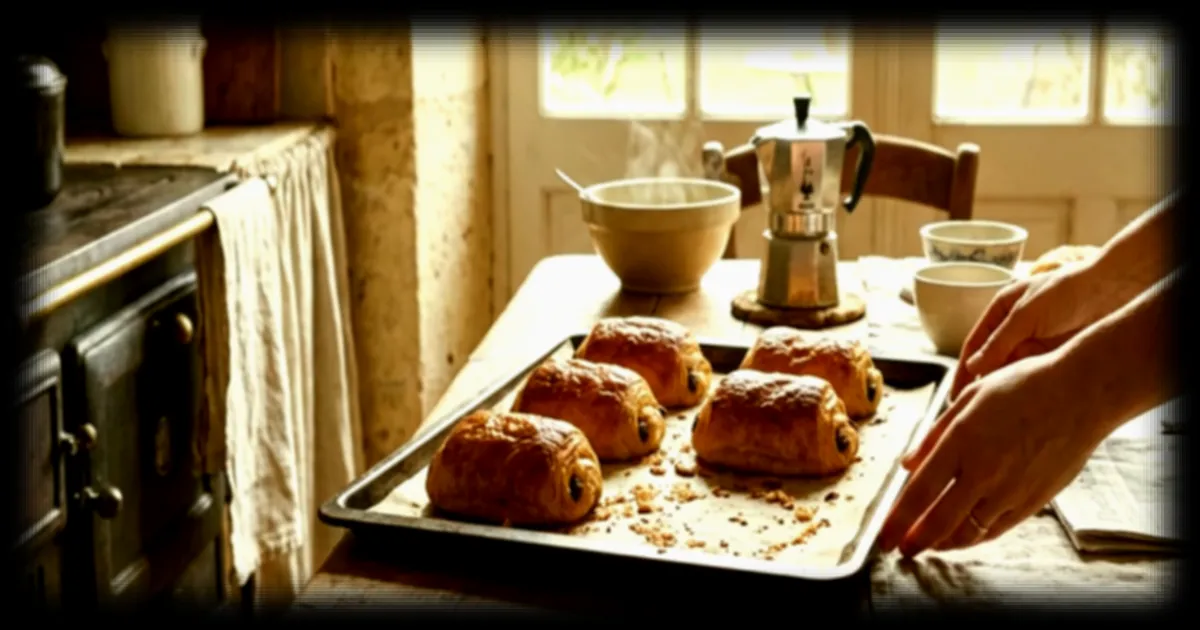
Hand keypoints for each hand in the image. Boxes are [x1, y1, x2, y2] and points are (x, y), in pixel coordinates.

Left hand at [878, 350, 1107, 556]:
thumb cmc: (1023, 387)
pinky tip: (963, 536)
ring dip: (944, 542)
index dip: (897, 522)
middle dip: (915, 542)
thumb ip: (935, 436)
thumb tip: (908, 464)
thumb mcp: (969, 398)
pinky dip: (975, 538)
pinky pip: (997, 529)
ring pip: (969, 531)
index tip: (883, 537)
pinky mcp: (1034, 500)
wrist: (1081, 395)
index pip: (918, 494)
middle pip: (939, 522)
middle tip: (901, 550)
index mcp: (961, 443)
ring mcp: (1010, 490)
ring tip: (929, 544)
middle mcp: (984, 472)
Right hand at [949, 265, 1100, 399]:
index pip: (975, 345)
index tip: (956, 395)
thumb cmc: (1068, 292)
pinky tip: (1021, 402)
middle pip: (991, 363)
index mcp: (1001, 312)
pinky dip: (1026, 388)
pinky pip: (1032, 376)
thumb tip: (973, 367)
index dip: (964, 371)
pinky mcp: (1052, 356)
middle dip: (982, 385)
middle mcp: (1014, 329)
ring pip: (1011, 372)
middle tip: (973, 411)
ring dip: (1004, 388)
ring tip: (996, 410)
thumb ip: (1000, 342)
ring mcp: (1034, 344)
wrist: (1113, 290)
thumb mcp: (1026, 315)